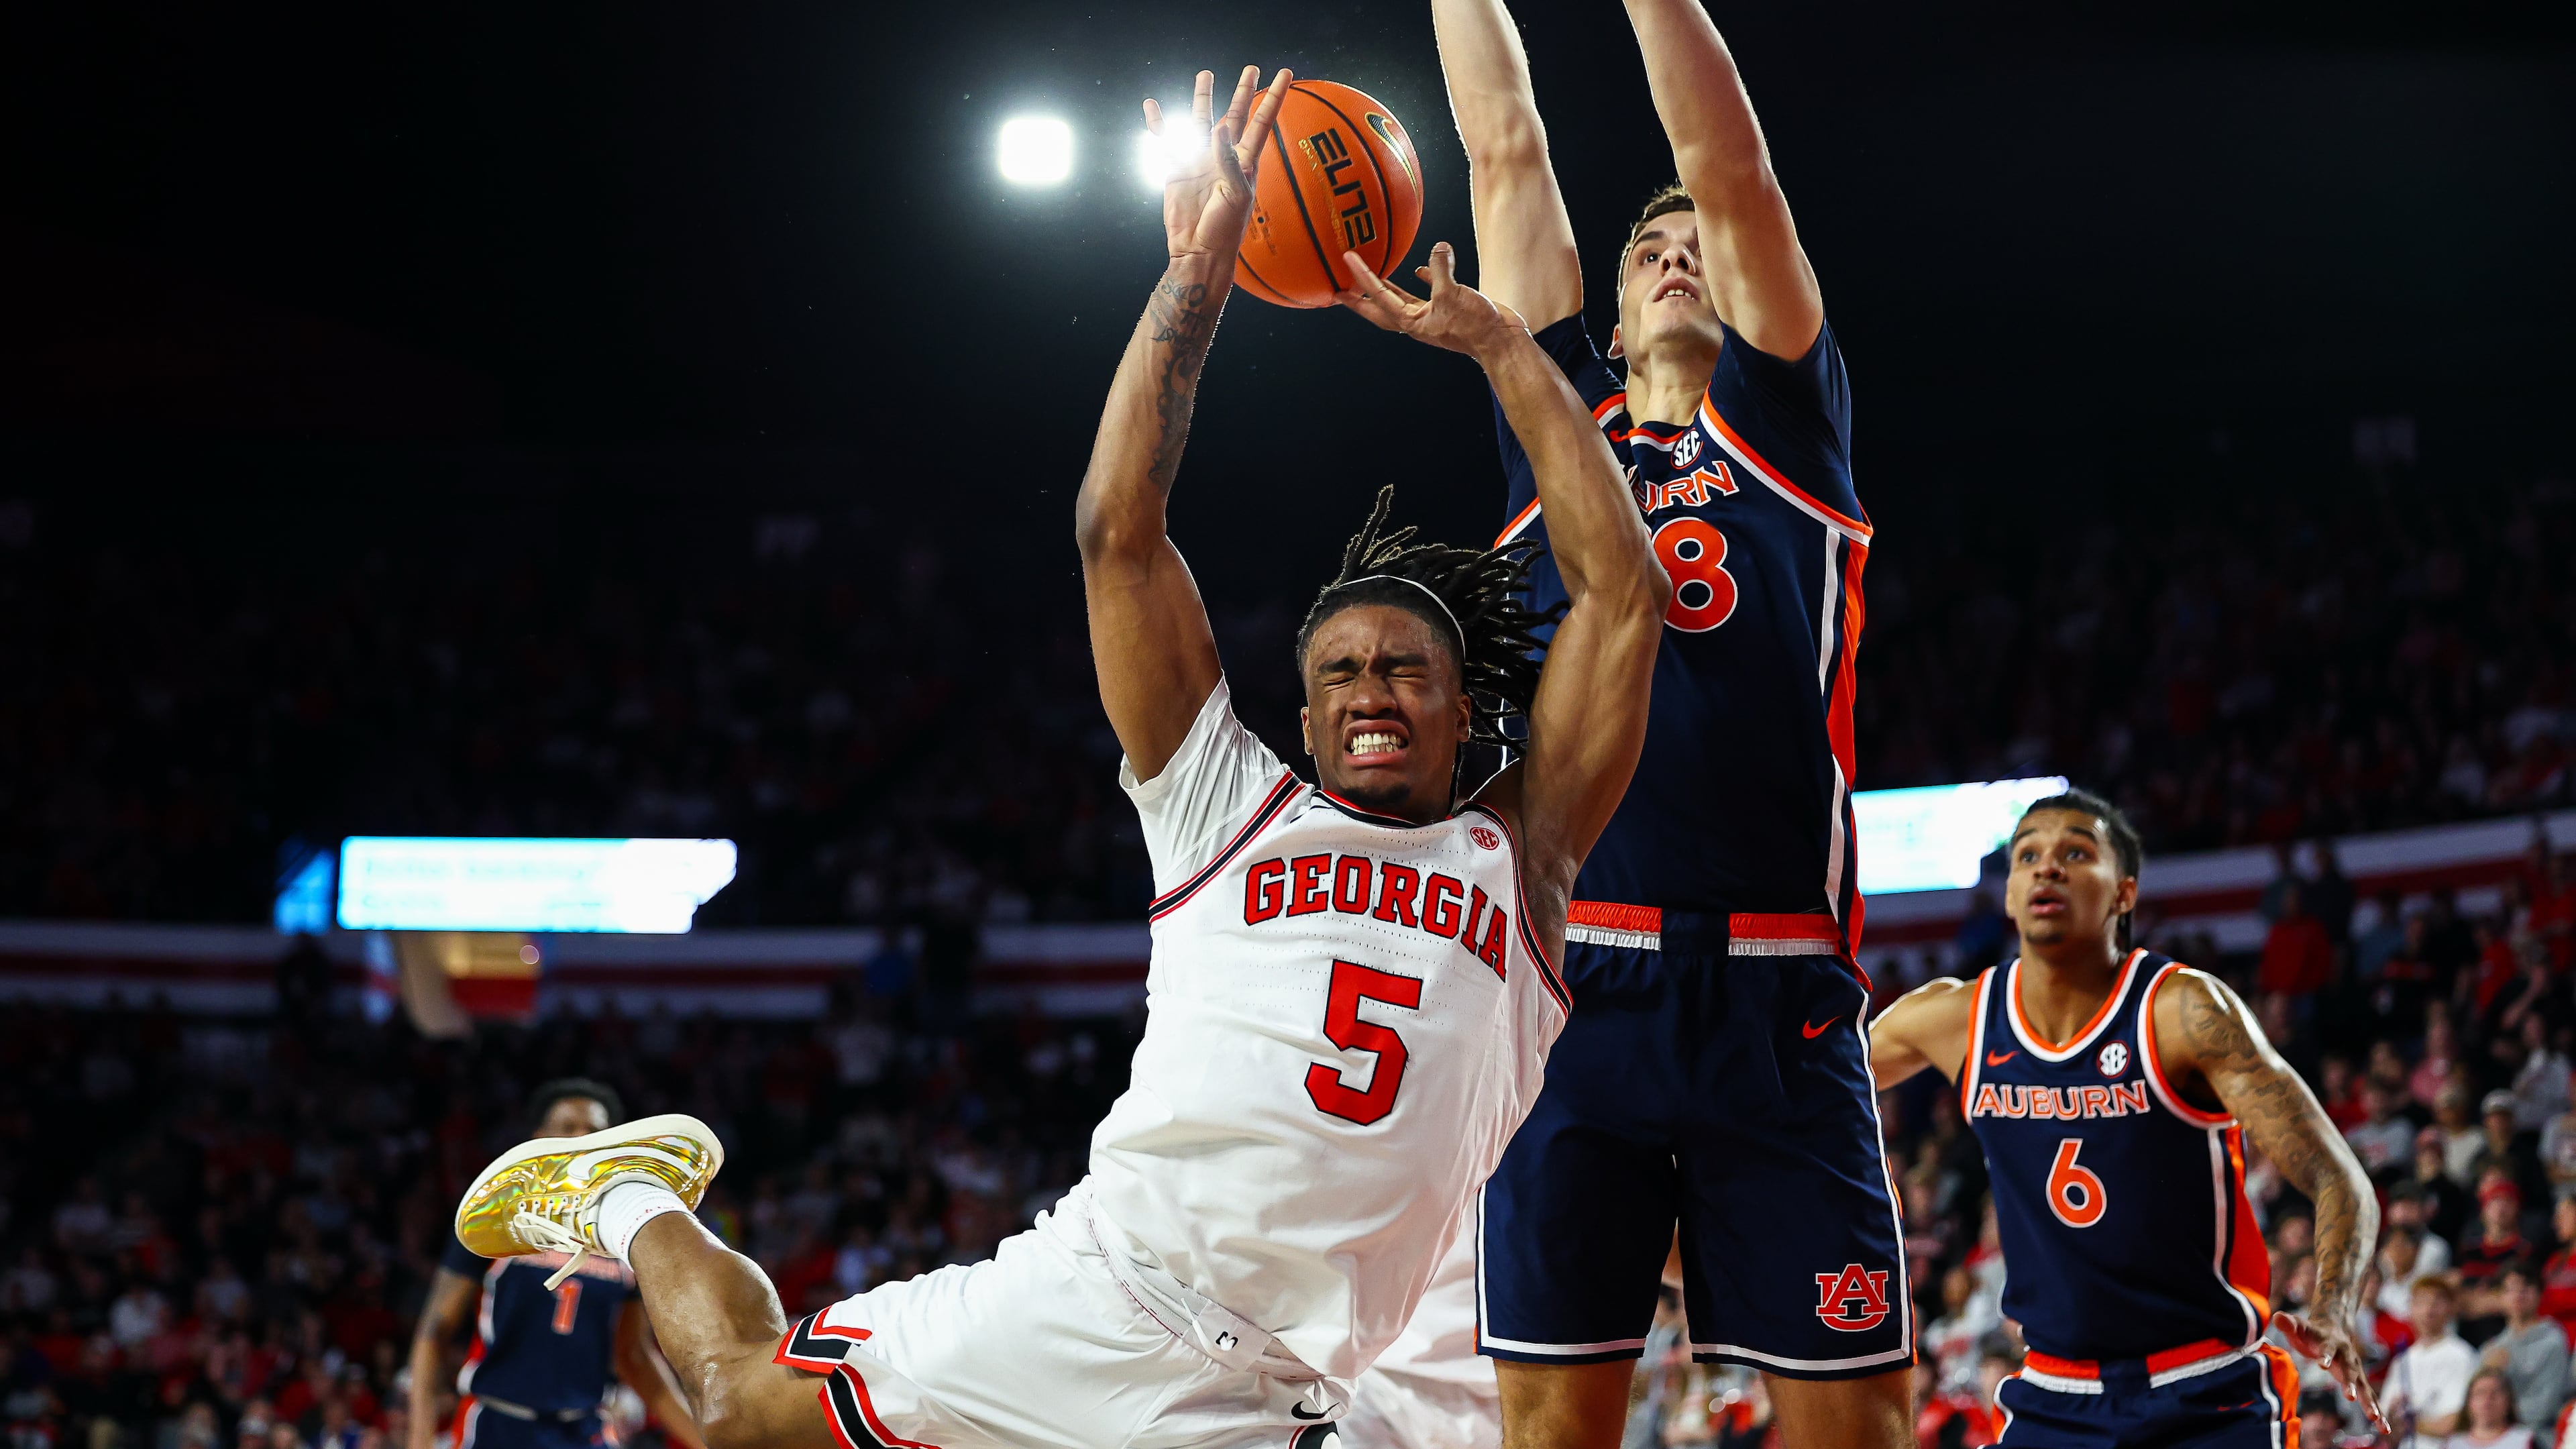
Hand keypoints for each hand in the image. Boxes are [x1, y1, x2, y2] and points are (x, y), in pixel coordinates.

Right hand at [1148, 66, 1290, 264]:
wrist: (1198, 250)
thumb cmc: (1226, 228)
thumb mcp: (1236, 195)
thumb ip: (1228, 161)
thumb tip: (1220, 127)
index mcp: (1246, 161)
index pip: (1263, 121)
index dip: (1274, 96)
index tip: (1285, 73)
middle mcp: (1224, 155)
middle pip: (1236, 114)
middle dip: (1244, 91)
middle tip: (1251, 68)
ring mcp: (1200, 159)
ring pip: (1201, 120)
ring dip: (1203, 99)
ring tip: (1205, 75)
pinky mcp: (1177, 168)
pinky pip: (1166, 139)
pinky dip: (1159, 122)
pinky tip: (1152, 106)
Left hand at [1335, 243, 1529, 361]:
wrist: (1501, 341)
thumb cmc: (1475, 327)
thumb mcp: (1453, 293)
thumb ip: (1442, 268)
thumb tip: (1438, 247)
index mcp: (1411, 321)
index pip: (1379, 296)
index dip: (1362, 276)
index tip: (1347, 260)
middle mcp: (1417, 321)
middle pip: (1380, 308)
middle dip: (1359, 299)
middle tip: (1339, 290)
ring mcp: (1433, 316)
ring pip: (1403, 300)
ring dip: (1388, 288)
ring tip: (1374, 274)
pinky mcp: (1449, 309)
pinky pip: (1431, 292)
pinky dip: (1425, 279)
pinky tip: (1420, 269)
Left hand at [2272, 1308, 2388, 1434]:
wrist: (2335, 1328)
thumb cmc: (2311, 1331)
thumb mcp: (2299, 1326)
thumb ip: (2289, 1323)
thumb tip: (2277, 1317)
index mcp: (2331, 1343)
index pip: (2327, 1349)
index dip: (2324, 1355)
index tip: (2321, 1364)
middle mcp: (2348, 1357)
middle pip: (2350, 1371)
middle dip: (2351, 1384)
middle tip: (2351, 1398)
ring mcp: (2356, 1371)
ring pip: (2366, 1388)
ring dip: (2371, 1403)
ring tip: (2377, 1420)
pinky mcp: (2360, 1382)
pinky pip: (2371, 1398)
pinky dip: (2378, 1412)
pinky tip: (2385, 1429)